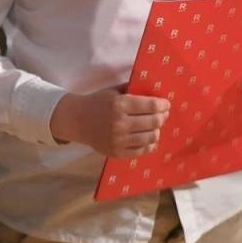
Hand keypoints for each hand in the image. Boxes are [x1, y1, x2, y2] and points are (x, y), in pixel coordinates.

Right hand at [49, 87, 170, 156]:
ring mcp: (118, 140)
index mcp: (119, 105)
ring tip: (154, 127)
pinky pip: (142, 150)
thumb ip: (133, 90)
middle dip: (162, 117)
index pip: (151, 106)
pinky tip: (148, 138)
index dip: (163, 105)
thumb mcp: (113, 91)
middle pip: (154, 122)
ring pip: (151, 137)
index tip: (166, 104)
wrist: (76, 120)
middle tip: (162, 114)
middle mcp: (120, 123)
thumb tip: (156, 93)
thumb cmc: (97, 102)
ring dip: (156, 130)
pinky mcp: (116, 152)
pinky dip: (149, 144)